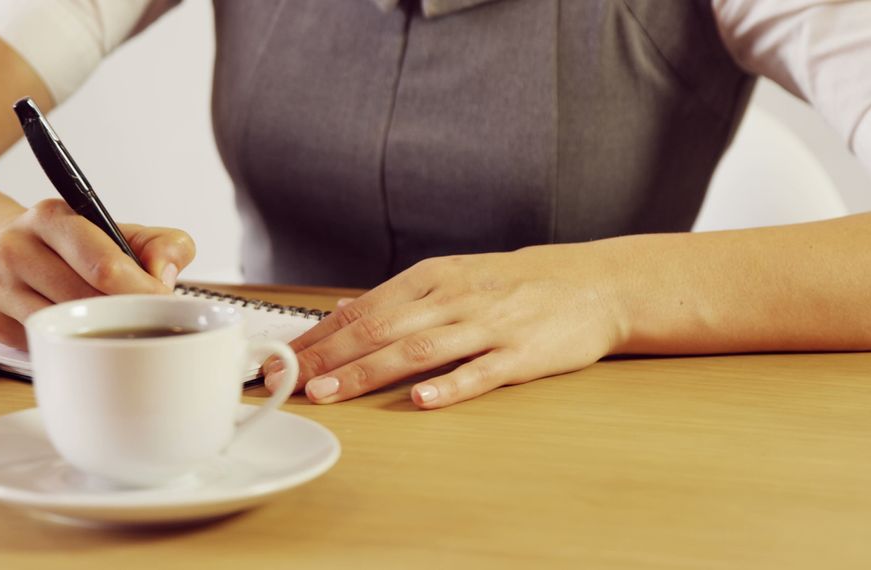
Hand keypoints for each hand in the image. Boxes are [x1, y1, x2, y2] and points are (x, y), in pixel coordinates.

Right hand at [0, 199, 194, 348]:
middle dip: (124, 311)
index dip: (141, 289)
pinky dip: (72, 341)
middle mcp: (15, 249)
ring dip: (99, 330)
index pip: (103, 264)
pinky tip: (80, 329)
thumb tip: (163, 277)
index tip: (162, 301)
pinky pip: (47, 343)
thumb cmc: (70, 244)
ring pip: (64, 325)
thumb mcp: (118, 229)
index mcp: (51, 218)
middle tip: (145, 316)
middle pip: (86, 299)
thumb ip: (161, 244)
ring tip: (115, 322)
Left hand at [264, 242, 623, 408]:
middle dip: (327, 358)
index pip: (361, 310)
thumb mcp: (452, 277)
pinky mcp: (520, 355)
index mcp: (431, 279)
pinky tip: (421, 401)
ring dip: (370, 372)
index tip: (279, 362)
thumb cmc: (515, 284)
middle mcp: (452, 299)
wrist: (591, 283)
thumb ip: (398, 299)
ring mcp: (486, 326)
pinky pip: (480, 372)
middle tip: (287, 382)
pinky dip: (449, 386)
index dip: (317, 338)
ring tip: (332, 393)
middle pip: (379, 329)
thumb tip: (341, 311)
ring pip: (418, 350)